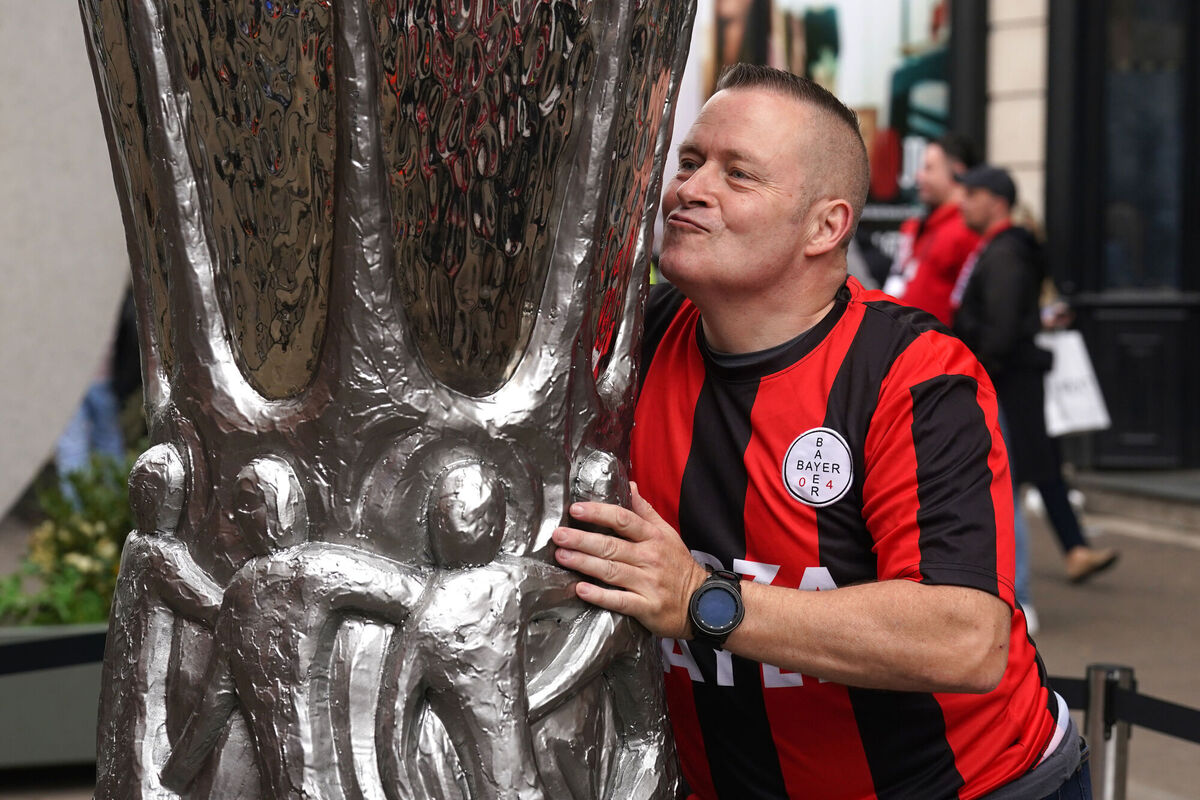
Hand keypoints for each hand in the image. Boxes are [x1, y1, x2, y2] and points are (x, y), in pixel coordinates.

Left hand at [552, 483, 708, 637]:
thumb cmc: (678, 565)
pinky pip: (620, 600)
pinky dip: (600, 596)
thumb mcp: (667, 533)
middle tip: (558, 535)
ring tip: (562, 556)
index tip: (576, 509)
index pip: (623, 520)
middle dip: (582, 539)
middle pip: (612, 545)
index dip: (598, 513)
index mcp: (654, 537)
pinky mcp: (647, 607)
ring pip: (611, 571)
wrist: (703, 603)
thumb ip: (645, 511)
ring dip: (584, 563)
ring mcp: (649, 583)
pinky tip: (581, 589)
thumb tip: (628, 486)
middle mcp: (650, 558)